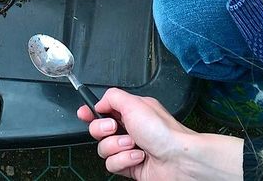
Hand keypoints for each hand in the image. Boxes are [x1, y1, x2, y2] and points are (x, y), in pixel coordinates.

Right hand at [76, 88, 196, 178]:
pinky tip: (138, 157)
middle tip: (115, 128)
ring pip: (103, 148)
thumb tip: (98, 102)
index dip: (91, 111)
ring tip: (133, 145)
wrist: (178, 159)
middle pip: (98, 129)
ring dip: (116, 146)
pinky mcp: (130, 166)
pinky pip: (112, 164)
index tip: (84, 113)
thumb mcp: (135, 103)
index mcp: (132, 111)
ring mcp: (129, 148)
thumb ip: (112, 97)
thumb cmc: (163, 131)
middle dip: (103, 129)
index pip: (103, 109)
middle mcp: (130, 129)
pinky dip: (123, 160)